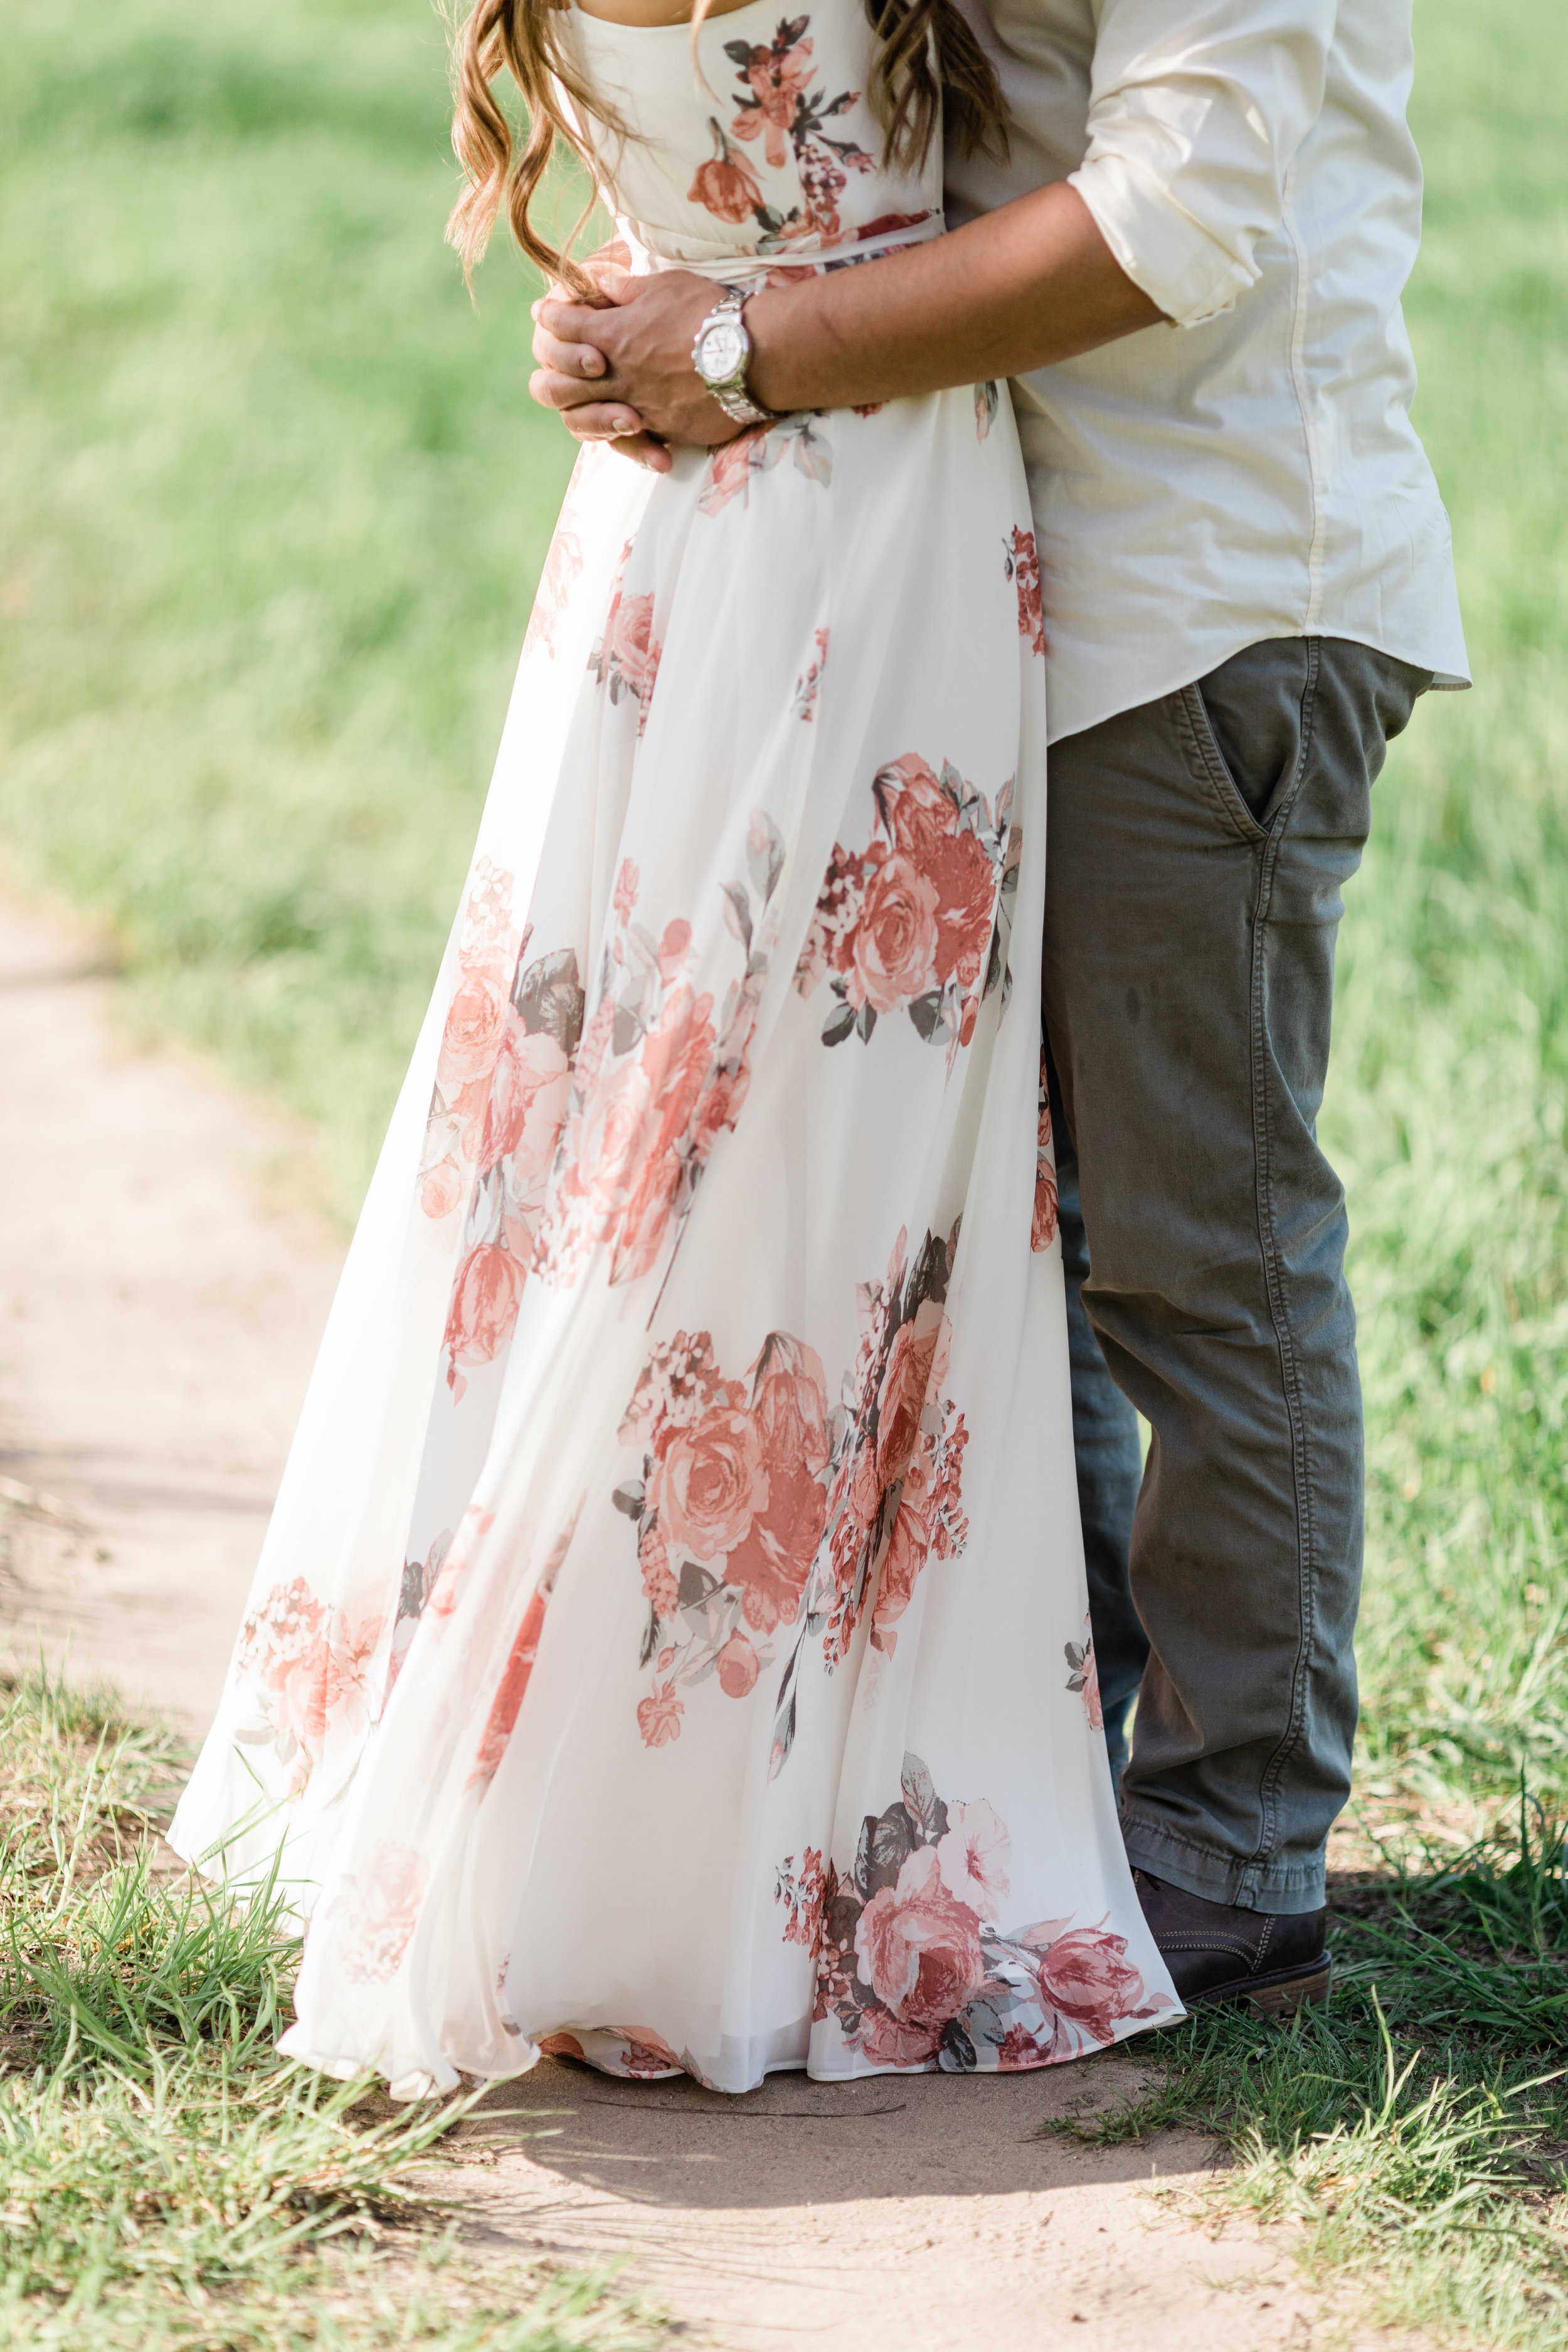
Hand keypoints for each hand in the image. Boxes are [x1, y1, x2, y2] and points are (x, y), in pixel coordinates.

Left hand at [531, 266, 747, 470]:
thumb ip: (628, 290)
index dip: (549, 317)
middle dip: (548, 376)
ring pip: (581, 421)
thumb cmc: (708, 313)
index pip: (561, 325)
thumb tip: (604, 285)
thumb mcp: (665, 286)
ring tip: (585, 406)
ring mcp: (635, 407)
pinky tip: (628, 433)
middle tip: (553, 368)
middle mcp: (614, 375)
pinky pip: (628, 443)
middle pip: (554, 385)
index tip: (544, 314)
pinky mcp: (660, 430)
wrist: (749, 356)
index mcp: (611, 334)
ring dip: (578, 414)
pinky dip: (625, 441)